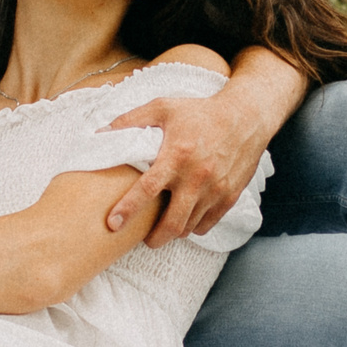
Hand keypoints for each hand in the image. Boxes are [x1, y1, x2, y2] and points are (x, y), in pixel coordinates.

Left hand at [103, 89, 267, 246]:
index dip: (128, 208)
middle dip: (154, 238)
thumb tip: (101, 132)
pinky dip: (193, 227)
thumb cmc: (200, 112)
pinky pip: (207, 224)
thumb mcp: (164, 107)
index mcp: (177, 155)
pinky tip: (186, 219)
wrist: (246, 117)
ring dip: (173, 232)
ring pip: (189, 226)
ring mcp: (215, 189)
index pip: (147, 189)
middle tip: (145, 239)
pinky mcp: (229, 196)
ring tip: (163, 228)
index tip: (113, 224)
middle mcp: (196, 177)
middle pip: (172, 222)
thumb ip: (131, 120)